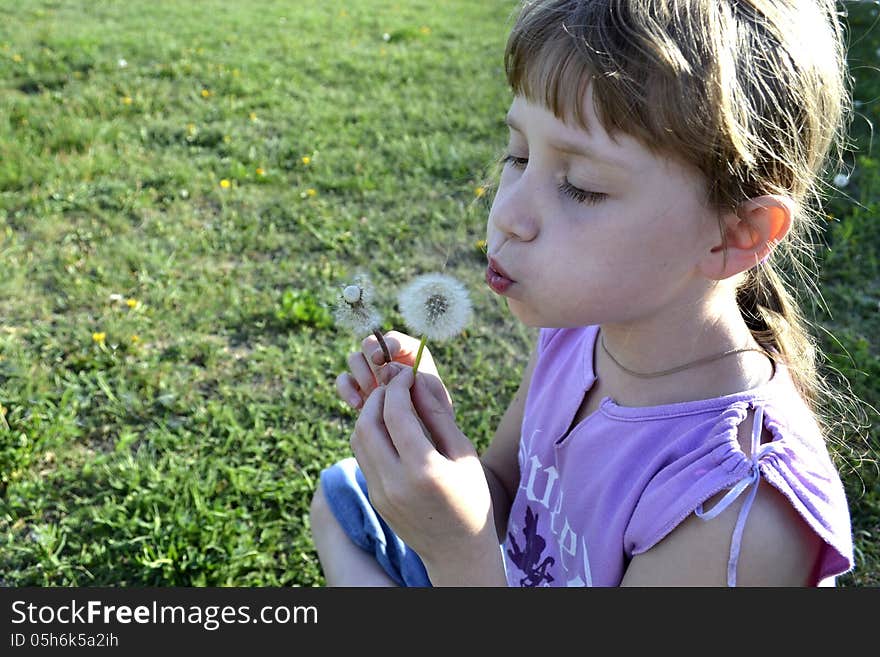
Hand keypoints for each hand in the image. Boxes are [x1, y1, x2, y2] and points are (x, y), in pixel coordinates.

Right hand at [335, 330, 447, 409]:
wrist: (420, 440)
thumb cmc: (434, 416)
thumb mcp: (431, 395)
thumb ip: (412, 377)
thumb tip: (387, 367)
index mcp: (410, 354)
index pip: (392, 339)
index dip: (384, 345)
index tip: (380, 358)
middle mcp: (389, 360)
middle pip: (369, 344)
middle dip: (371, 363)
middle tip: (378, 383)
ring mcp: (371, 373)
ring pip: (354, 359)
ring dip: (360, 376)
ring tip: (372, 396)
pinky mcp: (357, 389)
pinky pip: (344, 380)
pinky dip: (346, 390)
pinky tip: (358, 406)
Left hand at [350, 364, 503, 584]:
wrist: (458, 550)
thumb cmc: (471, 496)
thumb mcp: (464, 453)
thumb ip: (438, 416)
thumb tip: (417, 381)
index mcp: (423, 470)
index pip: (395, 413)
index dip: (397, 386)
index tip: (406, 374)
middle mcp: (395, 482)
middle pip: (367, 423)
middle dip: (377, 396)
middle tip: (393, 384)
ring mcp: (379, 492)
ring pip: (358, 439)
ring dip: (369, 414)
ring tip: (389, 403)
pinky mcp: (374, 496)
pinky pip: (362, 456)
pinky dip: (370, 434)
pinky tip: (389, 428)